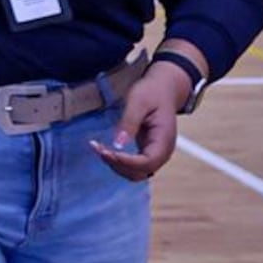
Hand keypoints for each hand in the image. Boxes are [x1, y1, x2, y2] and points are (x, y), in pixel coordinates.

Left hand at [90, 61, 191, 180]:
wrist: (163, 89)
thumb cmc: (152, 93)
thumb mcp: (139, 101)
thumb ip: (129, 122)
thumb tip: (118, 144)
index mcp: (164, 140)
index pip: (148, 162)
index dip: (126, 161)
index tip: (106, 151)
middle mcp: (162, 151)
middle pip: (141, 172)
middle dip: (118, 164)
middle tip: (97, 148)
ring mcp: (155, 153)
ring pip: (137, 173)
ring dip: (117, 166)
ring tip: (98, 148)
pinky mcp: (147, 151)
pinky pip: (134, 166)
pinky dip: (119, 162)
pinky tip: (105, 150)